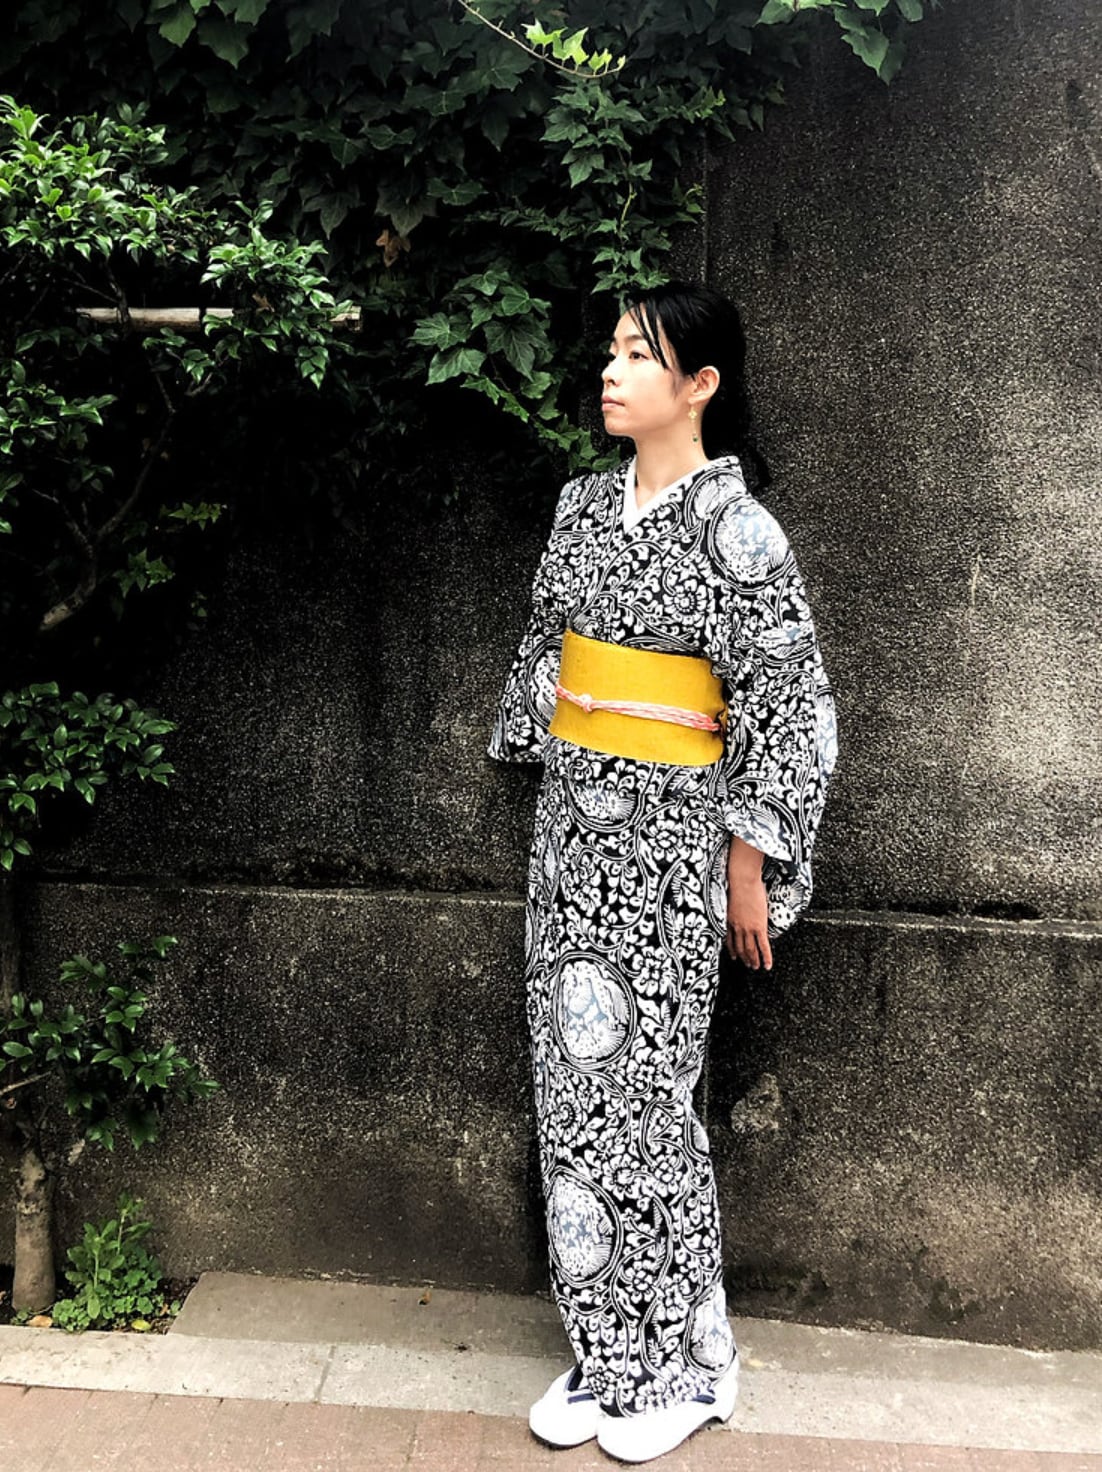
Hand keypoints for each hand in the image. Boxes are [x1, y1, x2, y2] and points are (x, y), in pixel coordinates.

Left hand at [725, 837, 772, 970]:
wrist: (742, 879)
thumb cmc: (736, 882)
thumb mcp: (731, 897)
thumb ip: (734, 904)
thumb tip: (738, 903)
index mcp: (728, 919)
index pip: (729, 939)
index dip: (732, 950)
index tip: (734, 956)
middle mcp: (736, 927)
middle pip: (739, 947)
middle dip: (744, 958)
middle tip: (748, 965)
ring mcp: (747, 928)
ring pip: (750, 950)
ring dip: (753, 960)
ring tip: (757, 967)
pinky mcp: (759, 927)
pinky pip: (763, 946)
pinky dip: (766, 958)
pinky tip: (768, 965)